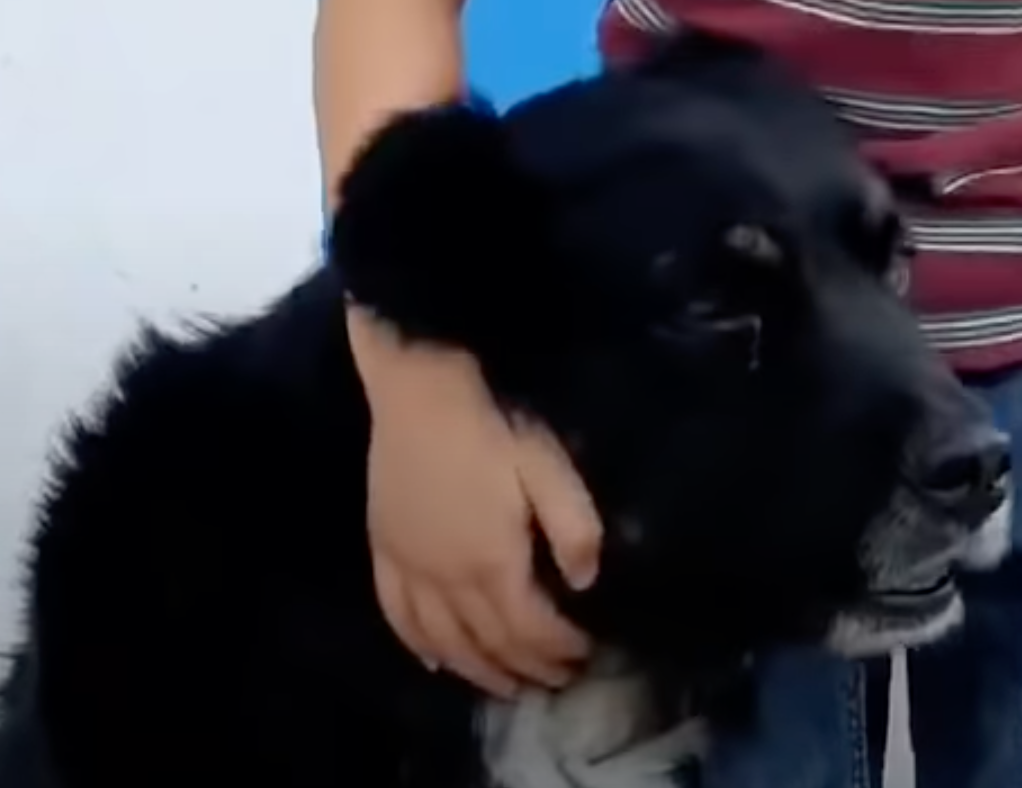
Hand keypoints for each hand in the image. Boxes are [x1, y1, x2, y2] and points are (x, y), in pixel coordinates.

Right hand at [364, 349, 601, 696]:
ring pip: (443, 642)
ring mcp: (410, 568)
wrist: (420, 388)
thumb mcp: (548, 467)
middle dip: (525, 669)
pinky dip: (418, 648)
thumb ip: (573, 527)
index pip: (531, 627)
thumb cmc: (491, 424)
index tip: (585, 656)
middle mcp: (446, 580)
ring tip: (505, 687)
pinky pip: (397, 617)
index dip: (559, 649)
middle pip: (488, 644)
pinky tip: (435, 662)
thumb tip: (585, 582)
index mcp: (492, 562)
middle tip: (554, 683)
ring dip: (476, 671)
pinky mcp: (383, 550)